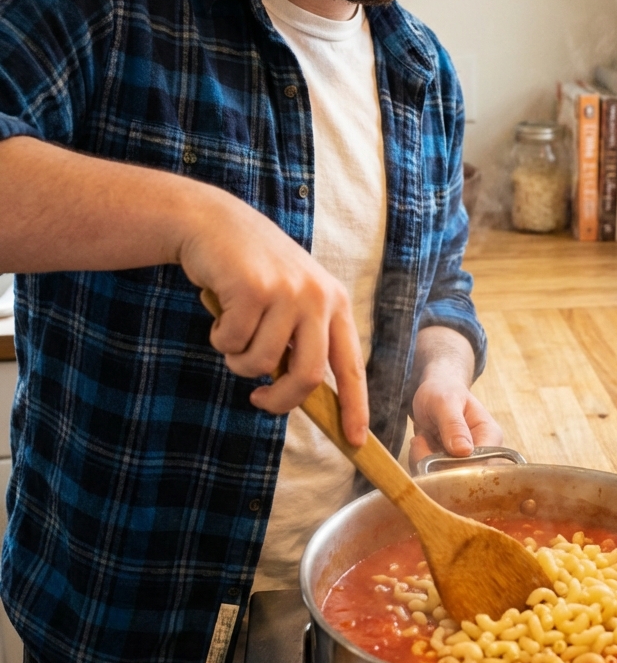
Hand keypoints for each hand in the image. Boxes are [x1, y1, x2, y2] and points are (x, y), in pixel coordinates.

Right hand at [178, 186, 367, 444]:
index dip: (355, 405)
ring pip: (261, 364)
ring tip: (233, 330)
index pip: (351, 365)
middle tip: (259, 400)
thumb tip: (301, 395)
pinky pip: (232, 343)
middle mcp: (317, 297)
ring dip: (238, 359)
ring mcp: (287, 292)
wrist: (214, 223)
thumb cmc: (252, 270)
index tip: (356, 439)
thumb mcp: (290, 298)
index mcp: (334, 302)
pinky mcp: (253, 289)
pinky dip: (220, 337)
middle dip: (279, 400)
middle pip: (307, 376)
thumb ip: (300, 339)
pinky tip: (220, 309)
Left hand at [406, 325, 501, 468]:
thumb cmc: (443, 390)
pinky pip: (433, 476)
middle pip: (461, 477)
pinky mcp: (449, 466)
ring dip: (425, 461)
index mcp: (490, 436)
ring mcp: (465, 462)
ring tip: (422, 438)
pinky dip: (421, 462)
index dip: (457, 468)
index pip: (482, 466)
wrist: (433, 391)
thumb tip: (464, 451)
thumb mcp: (445, 402)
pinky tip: (421, 444)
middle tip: (421, 440)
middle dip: (434, 463)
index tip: (435, 454)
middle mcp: (483, 453)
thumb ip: (454, 424)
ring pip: (444, 479)